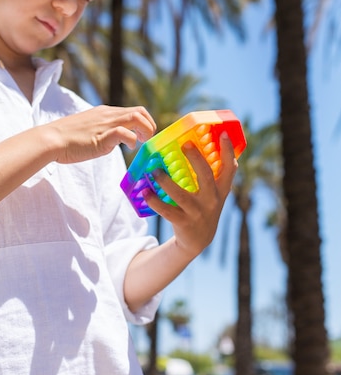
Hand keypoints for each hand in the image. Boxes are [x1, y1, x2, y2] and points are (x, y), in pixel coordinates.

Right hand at [48, 105, 156, 163]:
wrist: (51, 139)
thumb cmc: (67, 138)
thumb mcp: (90, 129)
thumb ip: (104, 131)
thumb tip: (114, 140)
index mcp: (105, 112)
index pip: (134, 110)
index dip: (145, 122)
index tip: (144, 135)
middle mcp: (108, 115)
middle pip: (140, 111)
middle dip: (149, 125)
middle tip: (147, 139)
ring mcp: (105, 124)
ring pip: (136, 117)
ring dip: (145, 130)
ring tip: (142, 142)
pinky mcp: (102, 136)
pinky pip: (124, 133)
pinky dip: (132, 140)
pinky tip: (129, 148)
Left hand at [144, 132, 237, 259]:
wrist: (198, 240)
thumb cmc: (204, 207)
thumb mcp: (215, 193)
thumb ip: (214, 175)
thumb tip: (207, 147)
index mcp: (221, 189)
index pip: (230, 168)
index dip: (228, 150)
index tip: (221, 133)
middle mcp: (212, 200)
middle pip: (206, 175)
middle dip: (196, 158)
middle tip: (185, 144)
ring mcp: (197, 212)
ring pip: (180, 194)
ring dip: (165, 181)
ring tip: (154, 170)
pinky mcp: (183, 222)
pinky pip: (167, 210)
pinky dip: (154, 201)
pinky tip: (145, 192)